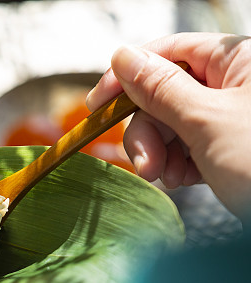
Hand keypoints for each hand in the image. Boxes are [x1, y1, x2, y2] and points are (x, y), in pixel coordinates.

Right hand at [86, 33, 250, 216]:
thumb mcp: (206, 123)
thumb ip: (160, 88)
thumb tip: (122, 57)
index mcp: (240, 60)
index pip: (170, 51)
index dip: (128, 76)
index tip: (96, 106)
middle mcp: (236, 84)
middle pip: (165, 94)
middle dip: (147, 131)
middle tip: (145, 165)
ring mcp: (233, 117)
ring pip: (172, 124)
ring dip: (159, 152)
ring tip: (166, 178)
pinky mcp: (230, 148)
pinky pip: (187, 147)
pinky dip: (178, 165)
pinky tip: (184, 181)